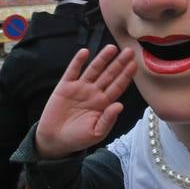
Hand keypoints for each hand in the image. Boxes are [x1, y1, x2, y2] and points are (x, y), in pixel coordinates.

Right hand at [35, 45, 136, 159]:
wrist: (55, 140)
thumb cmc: (78, 138)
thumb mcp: (96, 133)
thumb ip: (108, 120)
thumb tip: (120, 105)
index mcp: (104, 104)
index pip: (118, 86)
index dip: (126, 75)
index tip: (134, 65)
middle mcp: (94, 93)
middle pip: (109, 75)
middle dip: (119, 63)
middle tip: (129, 51)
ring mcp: (80, 88)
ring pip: (94, 70)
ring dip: (102, 59)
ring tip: (112, 48)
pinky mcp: (65, 86)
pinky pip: (72, 71)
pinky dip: (78, 61)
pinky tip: (85, 52)